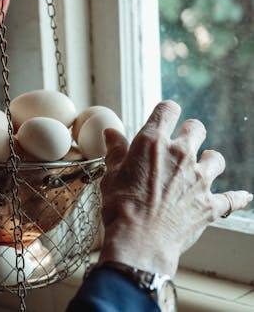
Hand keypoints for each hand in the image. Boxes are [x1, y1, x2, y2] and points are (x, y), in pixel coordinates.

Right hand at [98, 100, 252, 276]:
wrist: (139, 240)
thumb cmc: (121, 206)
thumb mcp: (112, 174)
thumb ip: (116, 150)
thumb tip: (111, 133)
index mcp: (153, 142)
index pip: (167, 110)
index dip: (166, 112)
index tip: (163, 118)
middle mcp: (180, 155)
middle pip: (196, 128)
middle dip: (189, 132)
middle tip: (180, 143)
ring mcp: (198, 179)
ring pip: (216, 158)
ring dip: (209, 160)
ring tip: (201, 168)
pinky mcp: (210, 204)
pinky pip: (232, 198)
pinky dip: (236, 198)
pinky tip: (242, 197)